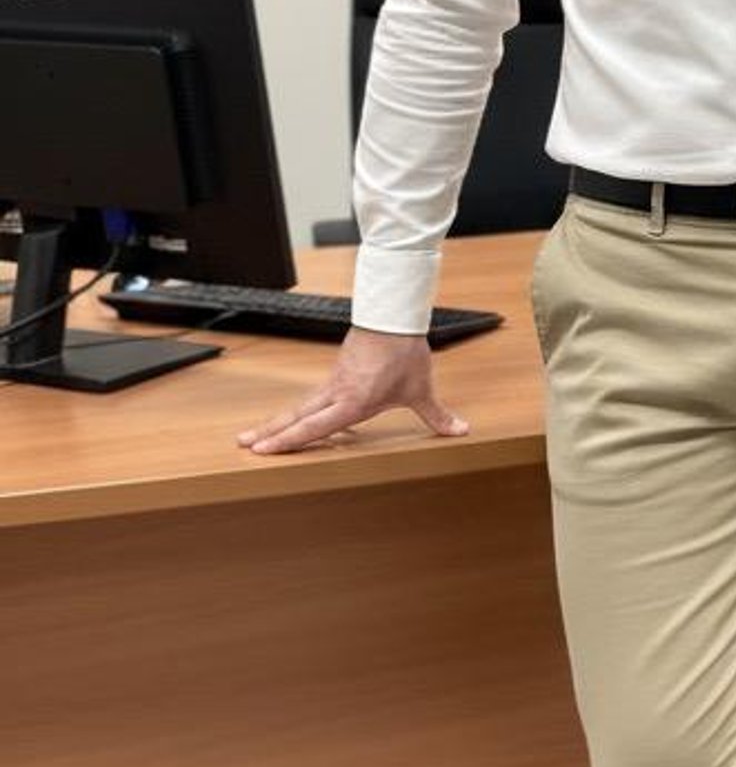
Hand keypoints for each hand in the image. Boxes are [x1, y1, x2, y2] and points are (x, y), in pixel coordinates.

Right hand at [236, 326, 468, 456]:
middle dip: (270, 432)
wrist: (393, 316)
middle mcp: (336, 393)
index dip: (289, 440)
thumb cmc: (404, 352)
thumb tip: (459, 430)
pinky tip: (291, 421)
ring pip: (300, 406)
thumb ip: (437, 415)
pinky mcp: (337, 372)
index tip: (264, 450)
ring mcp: (333, 382)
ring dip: (278, 421)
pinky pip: (312, 397)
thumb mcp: (421, 390)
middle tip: (244, 445)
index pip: (315, 426)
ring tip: (254, 436)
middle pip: (296, 416)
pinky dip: (298, 411)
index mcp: (352, 402)